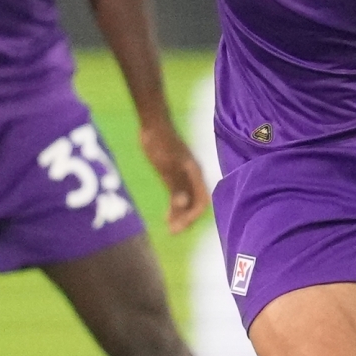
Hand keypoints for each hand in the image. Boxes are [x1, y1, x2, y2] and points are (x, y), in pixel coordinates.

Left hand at [139, 119, 209, 234]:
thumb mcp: (167, 166)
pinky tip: (166, 214)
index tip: (180, 227)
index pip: (202, 201)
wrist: (153, 124)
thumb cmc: (161, 143)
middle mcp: (192, 177)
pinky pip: (178, 194)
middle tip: (173, 231)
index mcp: (195, 174)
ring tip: (170, 227)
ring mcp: (183, 175)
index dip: (193, 215)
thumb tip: (184, 205)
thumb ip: (176, 185)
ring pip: (186, 200)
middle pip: (195, 202)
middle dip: (186, 218)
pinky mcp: (173, 172)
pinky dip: (174, 206)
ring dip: (180, 214)